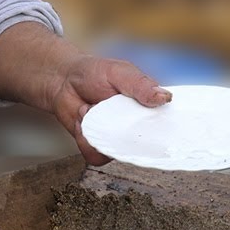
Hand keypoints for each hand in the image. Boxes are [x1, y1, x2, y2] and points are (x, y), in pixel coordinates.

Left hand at [46, 55, 171, 165]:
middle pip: (144, 146)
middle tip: (110, 110)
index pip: (166, 125)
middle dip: (125, 132)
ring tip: (89, 109)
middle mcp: (135, 127)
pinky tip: (82, 121)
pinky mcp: (98, 148)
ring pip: (117, 152)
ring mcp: (116, 140)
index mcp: (148, 108)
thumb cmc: (95, 73)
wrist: (63, 81)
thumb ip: (141, 84)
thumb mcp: (121, 72)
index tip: (152, 123)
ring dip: (99, 131)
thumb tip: (165, 98)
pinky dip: (85, 139)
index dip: (167, 131)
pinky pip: (97, 156)